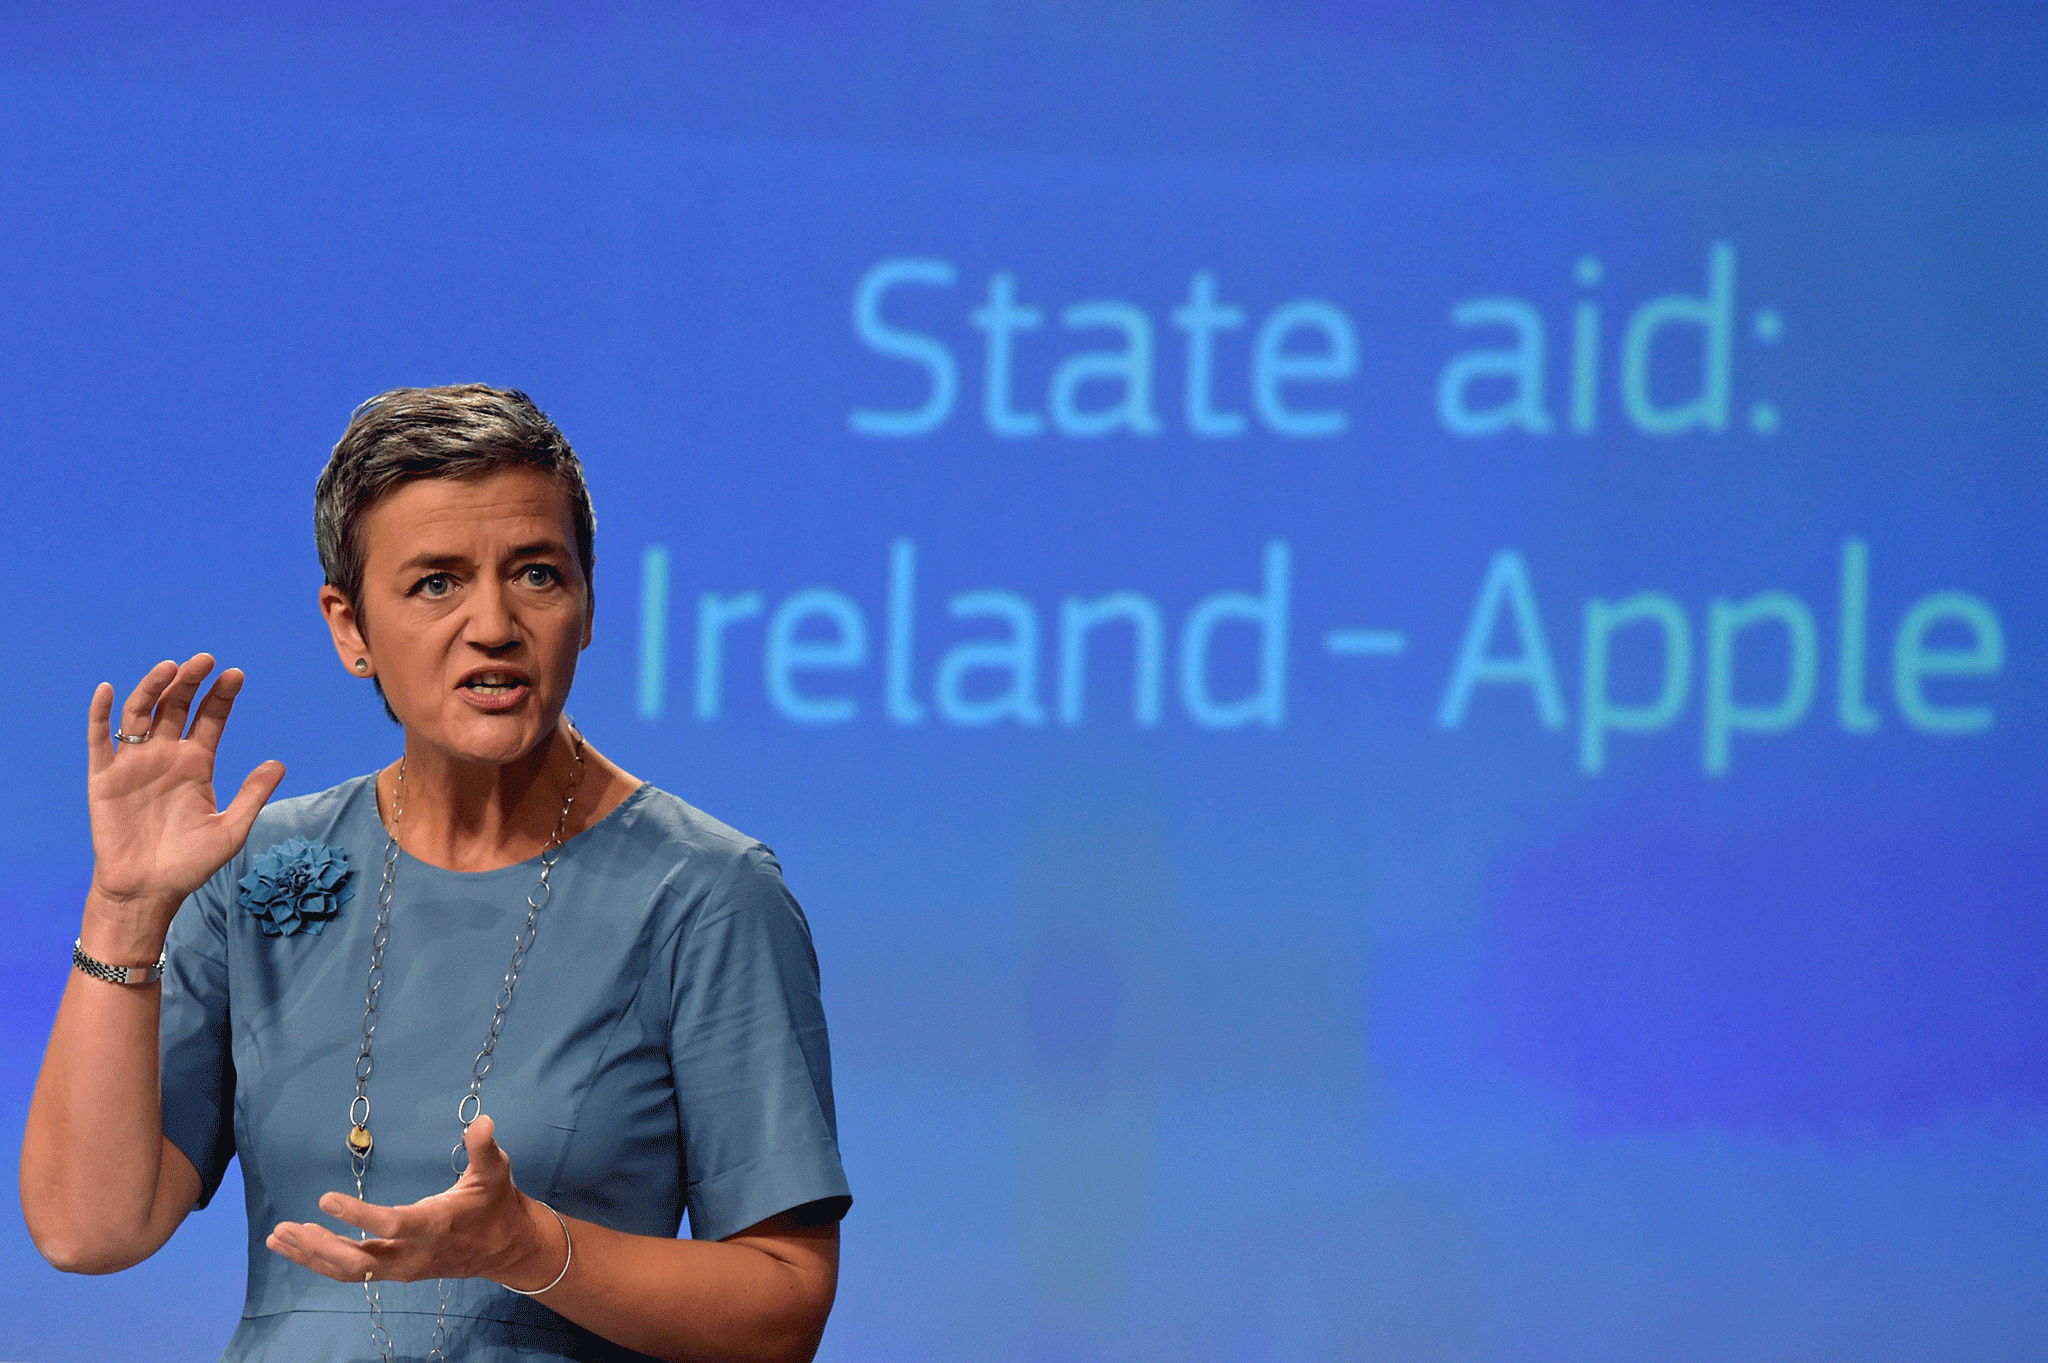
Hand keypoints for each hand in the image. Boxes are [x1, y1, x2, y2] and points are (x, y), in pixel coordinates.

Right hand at [85, 654, 284, 925]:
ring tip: (170, 667)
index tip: (236, 673)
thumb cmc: (189, 864)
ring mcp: (134, 764)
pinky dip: (101, 714)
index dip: (221, 696)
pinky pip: (99, 740)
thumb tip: (279, 762)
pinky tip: (109, 690)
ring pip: (140, 714)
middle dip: (190, 682)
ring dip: (152, 688)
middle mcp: (166, 757)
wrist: (147, 890)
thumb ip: (252, 795)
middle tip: (204, 659)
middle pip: (177, 707)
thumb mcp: (230, 829)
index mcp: (197, 764)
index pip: (211, 719)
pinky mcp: (104, 778)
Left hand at [265, 1115, 566, 1290]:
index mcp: (434, 1226)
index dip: (357, 1215)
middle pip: (357, 1261)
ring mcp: (402, 1267)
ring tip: (278, 1237)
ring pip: (349, 1270)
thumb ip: (484, 1148)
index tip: (324, 1199)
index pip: (390, 1225)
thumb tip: (482, 1120)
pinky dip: (322, 1260)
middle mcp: (413, 1254)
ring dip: (312, 1256)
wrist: (505, 1248)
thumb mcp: (495, 1172)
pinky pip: (353, 1271)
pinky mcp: (395, 1270)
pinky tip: (299, 1247)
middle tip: (284, 1228)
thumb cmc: (496, 1204)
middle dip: (318, 1247)